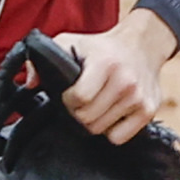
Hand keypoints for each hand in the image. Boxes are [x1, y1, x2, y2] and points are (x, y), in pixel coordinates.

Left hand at [52, 8, 174, 144]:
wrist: (141, 46)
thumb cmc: (100, 48)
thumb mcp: (69, 42)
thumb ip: (43, 59)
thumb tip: (30, 83)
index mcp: (105, 64)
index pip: (79, 99)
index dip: (67, 101)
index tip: (67, 95)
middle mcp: (125, 81)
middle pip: (88, 119)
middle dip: (76, 114)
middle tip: (79, 103)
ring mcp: (139, 98)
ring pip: (101, 129)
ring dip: (93, 122)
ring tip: (95, 106)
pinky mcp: (149, 111)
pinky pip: (119, 137)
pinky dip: (111, 131)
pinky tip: (109, 114)